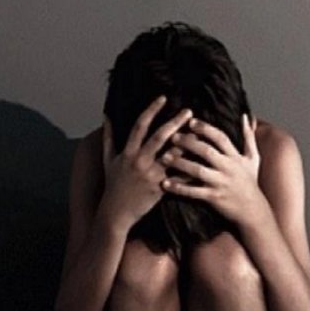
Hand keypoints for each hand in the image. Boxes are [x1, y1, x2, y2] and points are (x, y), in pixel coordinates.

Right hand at [99, 95, 193, 229]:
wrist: (116, 212)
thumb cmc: (113, 185)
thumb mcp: (108, 160)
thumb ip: (108, 138)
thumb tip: (107, 117)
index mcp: (128, 152)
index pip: (140, 126)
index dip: (151, 110)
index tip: (163, 98)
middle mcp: (140, 161)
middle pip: (160, 136)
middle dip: (175, 122)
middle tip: (189, 111)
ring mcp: (151, 174)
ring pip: (173, 155)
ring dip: (188, 143)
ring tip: (201, 134)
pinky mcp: (160, 188)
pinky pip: (179, 177)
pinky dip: (191, 169)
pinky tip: (203, 161)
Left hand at [160, 113, 261, 223]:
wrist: (253, 210)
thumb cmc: (250, 182)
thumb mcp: (253, 158)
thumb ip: (249, 136)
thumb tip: (247, 116)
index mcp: (235, 157)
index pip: (220, 138)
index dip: (206, 129)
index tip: (191, 122)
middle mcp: (228, 168)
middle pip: (207, 151)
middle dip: (189, 143)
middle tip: (173, 137)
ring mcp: (220, 183)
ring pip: (198, 171)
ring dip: (180, 163)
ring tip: (165, 157)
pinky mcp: (213, 197)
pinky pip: (193, 192)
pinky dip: (179, 188)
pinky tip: (165, 183)